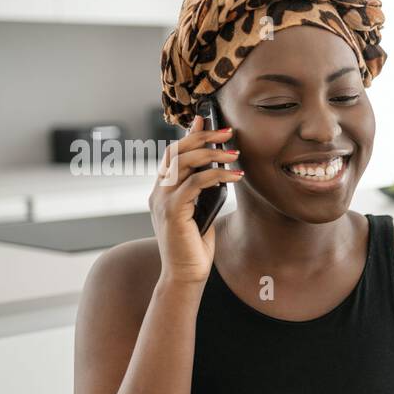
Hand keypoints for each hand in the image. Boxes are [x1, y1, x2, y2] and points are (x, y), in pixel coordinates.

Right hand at [148, 114, 242, 283]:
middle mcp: (158, 192)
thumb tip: (218, 172)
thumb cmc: (195, 246)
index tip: (205, 119)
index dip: (189, 135)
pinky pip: (194, 184)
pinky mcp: (172, 211)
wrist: (186, 274)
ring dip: (212, 154)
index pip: (173, 154)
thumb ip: (202, 192)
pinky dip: (216, 176)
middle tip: (227, 132)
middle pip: (177, 151)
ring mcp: (162, 201)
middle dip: (202, 136)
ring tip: (235, 153)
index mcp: (162, 190)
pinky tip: (234, 177)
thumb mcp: (200, 212)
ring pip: (184, 163)